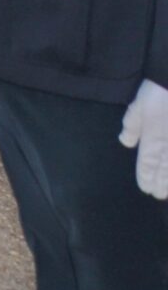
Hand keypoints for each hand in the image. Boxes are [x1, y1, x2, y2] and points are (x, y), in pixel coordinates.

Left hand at [121, 81, 167, 198]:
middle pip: (165, 169)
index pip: (149, 162)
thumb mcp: (138, 106)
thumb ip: (132, 125)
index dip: (147, 175)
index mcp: (154, 138)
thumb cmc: (159, 93)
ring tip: (167, 192)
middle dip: (161, 183)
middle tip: (158, 195)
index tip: (145, 187)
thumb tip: (126, 143)